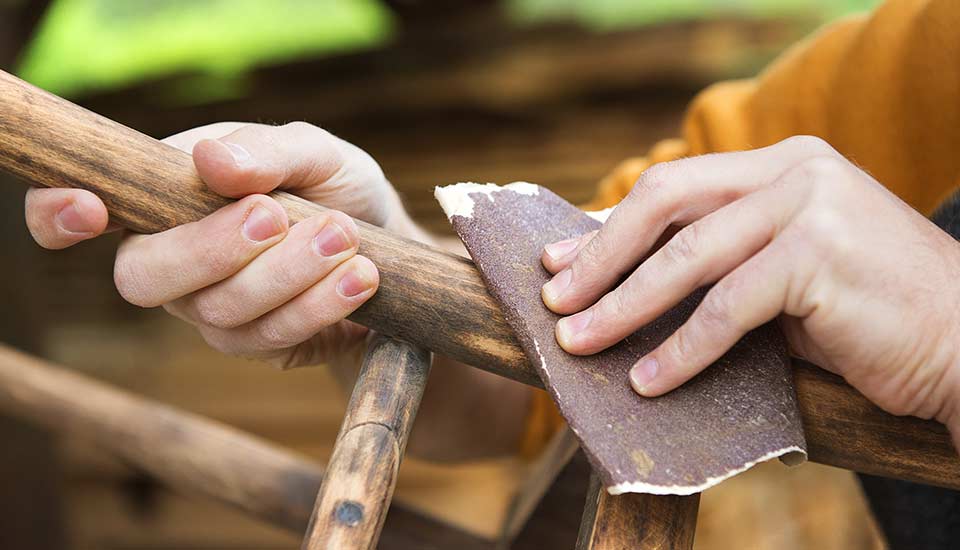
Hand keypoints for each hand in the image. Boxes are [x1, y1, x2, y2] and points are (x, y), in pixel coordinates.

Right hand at [24, 121, 417, 368]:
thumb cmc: (336, 185)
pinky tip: (359, 277)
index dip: (58, 214)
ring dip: (286, 272)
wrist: (391, 241)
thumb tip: (210, 159)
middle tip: (274, 214)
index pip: (80, 208)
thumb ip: (266, 150)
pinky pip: (271, 336)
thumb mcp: (315, 152)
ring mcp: (211, 308)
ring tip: (344, 236)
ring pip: (217, 310)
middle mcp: (173, 258)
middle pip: (144, 277)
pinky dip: (319, 303)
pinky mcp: (259, 343)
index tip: (90, 209)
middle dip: (210, 248)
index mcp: (165, 195)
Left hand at [540, 136, 959, 436]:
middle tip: (555, 302)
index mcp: (781, 163)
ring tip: (580, 343)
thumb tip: (626, 277)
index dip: (607, 227)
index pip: (672, 188)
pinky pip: (727, 308)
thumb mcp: (782, 271)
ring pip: (687, 258)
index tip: (558, 262)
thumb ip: (719, 258)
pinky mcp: (820, 255)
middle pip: (664, 204)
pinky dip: (682, 350)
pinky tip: (649, 381)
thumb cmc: (867, 314)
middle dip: (600, 258)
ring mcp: (810, 205)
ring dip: (623, 308)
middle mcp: (794, 169)